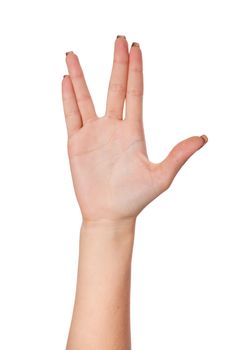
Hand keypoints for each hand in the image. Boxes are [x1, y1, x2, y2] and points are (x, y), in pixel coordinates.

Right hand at [62, 36, 207, 221]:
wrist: (109, 214)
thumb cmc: (135, 198)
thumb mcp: (161, 176)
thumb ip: (179, 155)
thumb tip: (204, 138)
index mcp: (133, 131)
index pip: (135, 92)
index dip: (135, 70)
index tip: (135, 48)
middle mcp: (113, 128)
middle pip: (114, 88)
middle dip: (116, 63)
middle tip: (119, 39)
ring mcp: (93, 134)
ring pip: (86, 98)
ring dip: (80, 77)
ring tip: (73, 55)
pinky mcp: (76, 143)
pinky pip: (71, 115)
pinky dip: (67, 98)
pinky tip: (66, 80)